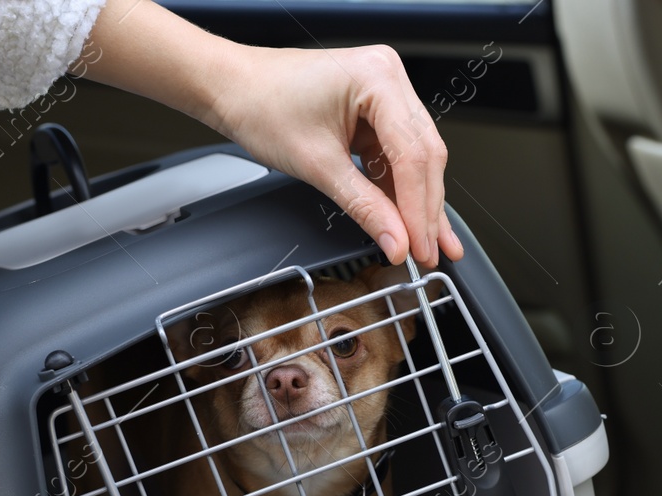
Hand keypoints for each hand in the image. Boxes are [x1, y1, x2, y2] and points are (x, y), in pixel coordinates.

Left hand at [205, 45, 464, 267]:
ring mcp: (386, 93)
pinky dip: (401, 190)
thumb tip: (395, 240)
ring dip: (419, 203)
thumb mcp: (317, 165)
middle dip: (425, 209)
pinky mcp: (376, 111)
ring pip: (415, 158)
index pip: (412, 154)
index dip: (418, 208)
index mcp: (378, 77)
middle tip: (429, 251)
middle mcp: (389, 78)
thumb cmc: (262, 104)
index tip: (419, 245)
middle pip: (423, 155)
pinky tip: (412, 220)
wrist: (233, 88)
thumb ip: (363, 206)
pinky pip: (398, 155)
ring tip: (428, 243)